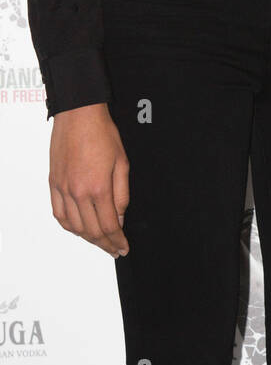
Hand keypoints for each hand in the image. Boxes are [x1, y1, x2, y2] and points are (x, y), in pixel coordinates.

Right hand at [49, 104, 129, 256]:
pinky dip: (69, 226)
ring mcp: (63, 189)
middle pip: (91, 231)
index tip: (123, 247)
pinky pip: (58, 214)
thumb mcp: (122, 162)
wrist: (78, 114)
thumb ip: (122, 194)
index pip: (109, 225)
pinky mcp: (54, 183)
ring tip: (100, 242)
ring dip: (88, 238)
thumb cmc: (103, 133)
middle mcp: (78, 192)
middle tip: (114, 249)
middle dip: (105, 244)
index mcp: (98, 187)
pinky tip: (78, 229)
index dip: (117, 241)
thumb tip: (120, 217)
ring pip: (74, 226)